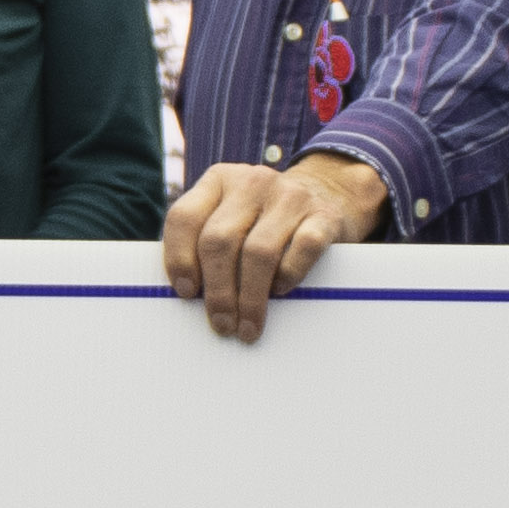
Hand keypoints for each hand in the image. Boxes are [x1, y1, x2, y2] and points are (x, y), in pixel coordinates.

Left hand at [161, 154, 385, 342]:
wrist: (329, 192)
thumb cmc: (265, 220)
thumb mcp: (232, 216)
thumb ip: (207, 243)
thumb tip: (192, 297)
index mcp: (219, 180)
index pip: (184, 217)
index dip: (179, 258)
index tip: (186, 293)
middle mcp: (252, 181)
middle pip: (220, 240)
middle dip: (217, 290)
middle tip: (221, 323)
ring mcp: (290, 196)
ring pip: (259, 251)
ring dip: (250, 297)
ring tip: (247, 327)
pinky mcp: (324, 215)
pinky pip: (302, 249)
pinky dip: (288, 275)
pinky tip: (280, 292)